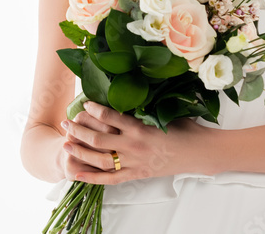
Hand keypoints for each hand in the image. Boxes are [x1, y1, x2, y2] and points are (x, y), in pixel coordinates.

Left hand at [59, 100, 210, 183]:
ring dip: (80, 152)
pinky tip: (77, 174)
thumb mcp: (163, 112)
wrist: (199, 152)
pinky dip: (92, 178)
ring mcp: (134, 162)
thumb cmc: (184, 128)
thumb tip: (128, 85)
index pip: (110, 116)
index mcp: (141, 127)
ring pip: (100, 159)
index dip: (93, 110)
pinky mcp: (137, 174)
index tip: (83, 104)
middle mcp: (134, 146)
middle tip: (65, 123)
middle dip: (78, 131)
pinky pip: (110, 179)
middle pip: (98, 139)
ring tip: (65, 145)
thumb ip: (143, 105)